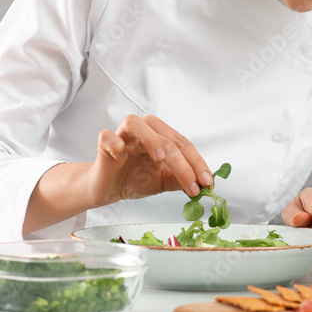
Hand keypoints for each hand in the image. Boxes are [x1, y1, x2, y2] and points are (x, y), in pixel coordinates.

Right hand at [86, 114, 213, 206]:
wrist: (109, 189)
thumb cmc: (135, 179)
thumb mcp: (163, 181)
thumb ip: (181, 180)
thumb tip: (204, 185)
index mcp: (160, 136)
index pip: (182, 144)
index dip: (197, 162)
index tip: (207, 182)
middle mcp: (143, 131)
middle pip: (165, 137)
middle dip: (183, 162)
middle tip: (192, 183)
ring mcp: (122, 135)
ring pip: (135, 123)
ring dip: (150, 139)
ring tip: (159, 159)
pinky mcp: (104, 144)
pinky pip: (107, 136)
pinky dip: (115, 143)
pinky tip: (120, 157)